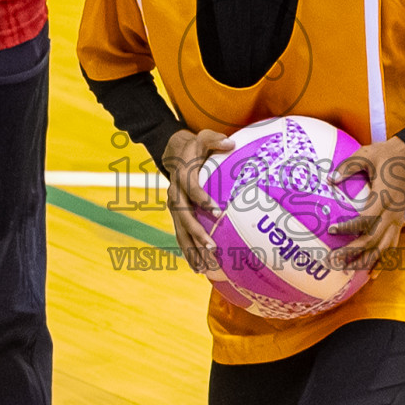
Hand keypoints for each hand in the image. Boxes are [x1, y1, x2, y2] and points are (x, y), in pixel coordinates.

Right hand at [162, 129, 233, 273]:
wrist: (174, 152)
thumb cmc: (195, 145)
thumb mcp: (203, 137)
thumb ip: (215, 139)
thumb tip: (230, 142)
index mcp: (182, 174)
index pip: (191, 188)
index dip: (202, 200)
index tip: (218, 211)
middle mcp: (174, 192)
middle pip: (183, 216)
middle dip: (197, 233)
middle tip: (212, 248)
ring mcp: (173, 205)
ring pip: (180, 230)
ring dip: (191, 249)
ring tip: (203, 267)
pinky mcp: (176, 214)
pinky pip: (180, 235)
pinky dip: (188, 251)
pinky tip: (198, 268)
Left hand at [328, 137, 404, 275]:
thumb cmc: (387, 155)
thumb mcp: (367, 154)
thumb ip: (348, 166)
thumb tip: (330, 179)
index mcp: (385, 197)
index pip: (366, 219)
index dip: (348, 227)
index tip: (330, 230)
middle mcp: (393, 214)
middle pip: (372, 240)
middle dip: (351, 252)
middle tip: (331, 259)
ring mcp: (398, 221)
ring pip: (382, 249)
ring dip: (364, 262)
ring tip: (344, 271)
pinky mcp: (399, 224)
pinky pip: (392, 247)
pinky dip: (382, 263)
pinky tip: (371, 276)